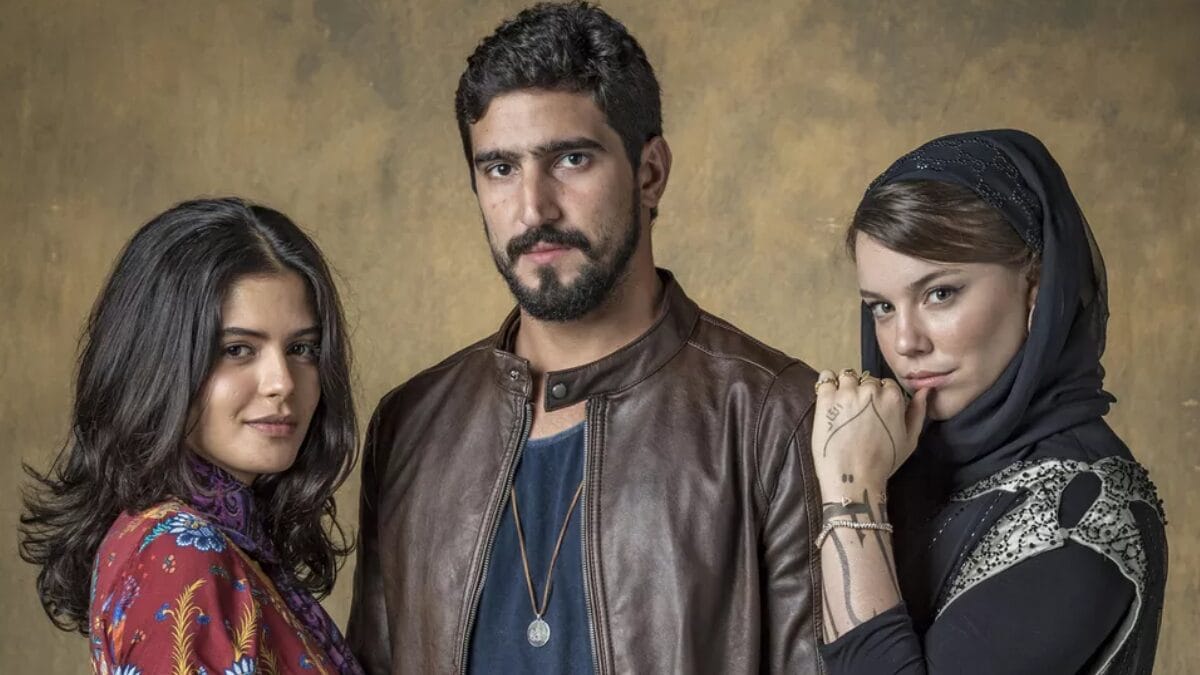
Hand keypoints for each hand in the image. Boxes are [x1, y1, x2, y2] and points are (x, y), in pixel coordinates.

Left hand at [810, 369, 927, 498]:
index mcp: (893, 397)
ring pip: (847, 376)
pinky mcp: (825, 399)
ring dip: (845, 386)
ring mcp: (847, 393)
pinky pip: (826, 378)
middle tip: (857, 414)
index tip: (873, 413)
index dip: (880, 398)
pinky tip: (829, 397)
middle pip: (867, 380)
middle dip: (863, 392)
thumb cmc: (884, 462)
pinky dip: (828, 383)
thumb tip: (925, 389)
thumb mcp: (910, 439)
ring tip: (843, 406)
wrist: (854, 478)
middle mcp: (870, 390)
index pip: (887, 384)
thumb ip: (918, 411)